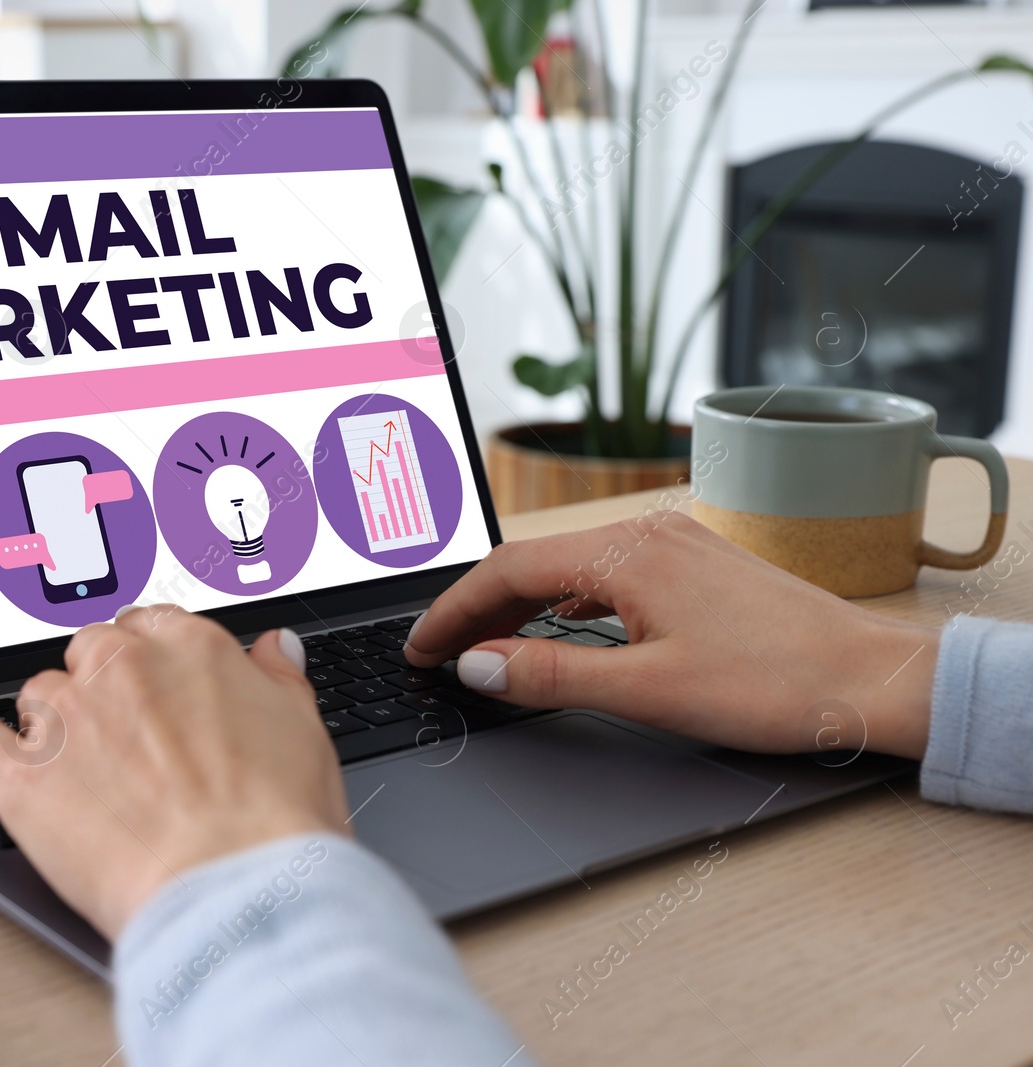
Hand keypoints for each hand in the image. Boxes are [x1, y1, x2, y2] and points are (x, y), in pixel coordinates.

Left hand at [0, 606, 348, 939]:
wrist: (232, 890)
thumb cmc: (275, 824)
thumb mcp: (304, 734)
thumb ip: (277, 680)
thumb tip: (275, 648)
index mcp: (190, 649)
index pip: (150, 628)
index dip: (150, 664)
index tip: (153, 691)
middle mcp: (122, 667)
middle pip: (90, 655)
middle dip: (100, 690)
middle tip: (121, 741)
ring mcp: (66, 717)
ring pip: (39, 697)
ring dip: (51, 725)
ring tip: (72, 771)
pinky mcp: (21, 774)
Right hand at [404, 513, 936, 759]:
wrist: (873, 680)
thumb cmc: (776, 684)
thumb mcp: (648, 690)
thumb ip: (550, 676)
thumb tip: (478, 664)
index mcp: (627, 552)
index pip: (508, 572)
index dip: (455, 612)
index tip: (422, 648)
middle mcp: (647, 532)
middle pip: (532, 562)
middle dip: (477, 606)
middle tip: (438, 650)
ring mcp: (674, 544)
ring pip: (569, 567)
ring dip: (520, 603)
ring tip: (486, 642)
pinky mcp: (695, 565)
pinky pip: (606, 573)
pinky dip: (564, 601)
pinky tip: (558, 624)